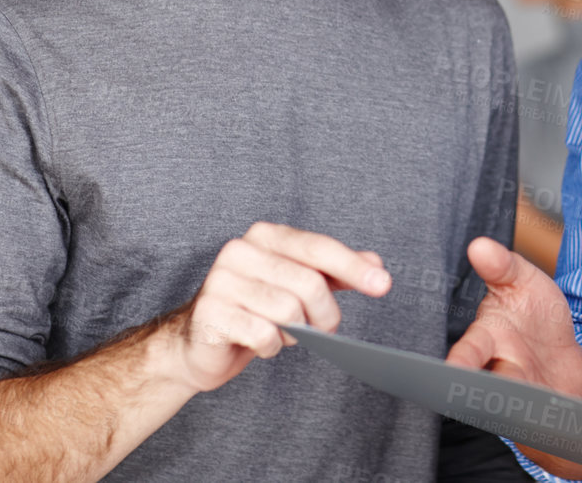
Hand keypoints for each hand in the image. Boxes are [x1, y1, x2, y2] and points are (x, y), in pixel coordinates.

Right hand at [167, 222, 390, 393]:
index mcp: (266, 236)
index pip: (319, 248)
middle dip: (325, 315)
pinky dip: (272, 346)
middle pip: (309, 284)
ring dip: (296, 333)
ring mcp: (222, 280)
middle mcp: (241, 250)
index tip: (383, 285)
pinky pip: (264, 334)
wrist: (198, 344)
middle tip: (322, 330)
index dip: (353, 268)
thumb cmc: (254, 309)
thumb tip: (376, 265)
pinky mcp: (211, 312)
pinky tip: (261, 342)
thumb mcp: (298, 285)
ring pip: (289, 311)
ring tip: (283, 333)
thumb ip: (335, 271)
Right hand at [447, 237, 581, 478]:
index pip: (468, 351)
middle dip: (476, 395)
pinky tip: (550, 418)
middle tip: (468, 399)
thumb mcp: (524, 282)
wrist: (565, 362)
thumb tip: (479, 245)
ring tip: (517, 407)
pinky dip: (542, 421)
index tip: (451, 371)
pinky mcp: (538, 415)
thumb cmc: (537, 318)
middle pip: (481, 388)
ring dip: (511, 408)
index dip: (460, 361)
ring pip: (508, 407)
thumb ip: (502, 265)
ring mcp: (518, 395)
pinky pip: (536, 422)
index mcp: (487, 337)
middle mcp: (495, 370)